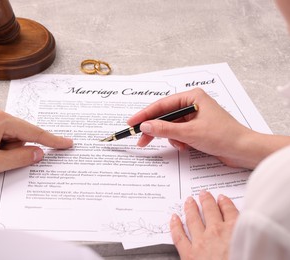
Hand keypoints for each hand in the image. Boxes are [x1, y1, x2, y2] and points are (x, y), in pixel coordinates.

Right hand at [127, 88, 283, 168]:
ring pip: (171, 126)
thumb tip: (145, 126)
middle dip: (155, 129)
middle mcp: (192, 104)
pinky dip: (179, 141)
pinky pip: (179, 133)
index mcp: (192, 97)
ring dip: (170, 137)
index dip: (145, 115)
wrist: (244, 150)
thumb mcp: (189, 133)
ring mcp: (195, 116)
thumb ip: (165, 129)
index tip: (131, 123)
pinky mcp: (197, 128)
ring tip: (178, 146)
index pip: (162, 105)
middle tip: (141, 140)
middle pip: (164, 116)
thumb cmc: (223, 136)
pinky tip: (186, 147)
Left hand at [170, 190, 238, 259]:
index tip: (222, 198)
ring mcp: (201, 241)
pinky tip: (173, 218)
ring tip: (189, 200)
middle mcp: (217, 232)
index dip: (225, 203)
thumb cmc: (242, 259)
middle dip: (206, 201)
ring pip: (193, 219)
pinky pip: (179, 235)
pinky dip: (175, 225)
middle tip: (203, 194)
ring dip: (190, 208)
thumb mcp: (250, 246)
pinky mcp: (189, 253)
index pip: (230, 211)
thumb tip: (243, 229)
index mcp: (236, 230)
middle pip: (210, 211)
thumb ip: (243, 233)